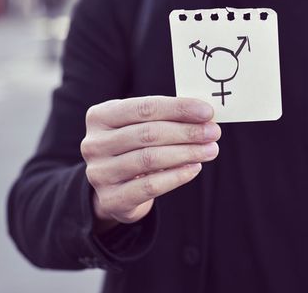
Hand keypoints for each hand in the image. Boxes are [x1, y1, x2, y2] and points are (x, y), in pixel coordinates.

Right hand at [81, 96, 220, 231]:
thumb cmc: (133, 148)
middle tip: (213, 133)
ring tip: (210, 150)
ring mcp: (99, 173)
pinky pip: (149, 186)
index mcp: (100, 116)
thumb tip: (204, 115)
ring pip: (150, 159)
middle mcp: (93, 144)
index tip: (207, 112)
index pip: (144, 108)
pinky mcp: (110, 199)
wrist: (114, 188)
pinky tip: (194, 169)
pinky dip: (176, 176)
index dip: (178, 108)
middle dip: (187, 132)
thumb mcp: (139, 126)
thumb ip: (164, 117)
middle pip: (148, 133)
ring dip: (186, 153)